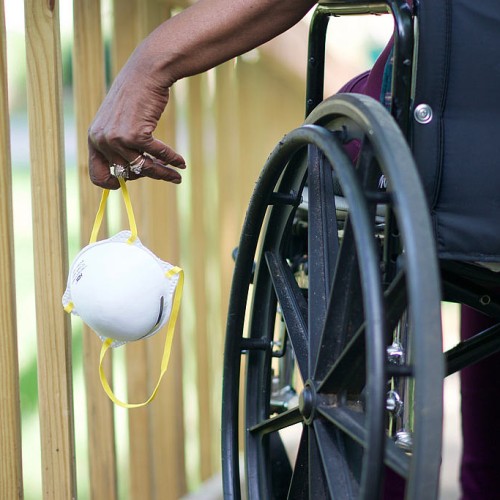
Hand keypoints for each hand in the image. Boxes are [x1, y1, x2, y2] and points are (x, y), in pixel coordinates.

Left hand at [88, 55, 185, 189]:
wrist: (145, 73)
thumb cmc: (134, 97)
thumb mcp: (118, 122)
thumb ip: (118, 145)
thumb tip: (130, 174)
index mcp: (94, 139)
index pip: (97, 174)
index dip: (110, 184)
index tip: (122, 186)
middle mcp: (102, 140)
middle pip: (127, 173)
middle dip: (147, 175)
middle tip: (163, 174)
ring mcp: (118, 138)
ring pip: (143, 168)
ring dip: (163, 173)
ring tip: (177, 176)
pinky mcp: (136, 134)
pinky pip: (157, 155)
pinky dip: (171, 160)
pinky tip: (181, 163)